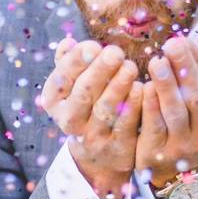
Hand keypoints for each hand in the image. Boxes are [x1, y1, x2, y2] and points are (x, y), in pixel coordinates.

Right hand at [39, 38, 142, 198]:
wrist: (98, 157)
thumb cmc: (86, 107)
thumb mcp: (71, 89)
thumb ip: (68, 64)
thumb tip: (68, 42)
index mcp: (54, 101)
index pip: (61, 78)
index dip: (76, 61)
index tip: (93, 46)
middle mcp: (69, 120)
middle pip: (84, 93)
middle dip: (100, 70)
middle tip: (116, 52)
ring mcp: (93, 137)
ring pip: (106, 108)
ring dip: (119, 85)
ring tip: (130, 67)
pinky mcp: (117, 147)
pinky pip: (127, 123)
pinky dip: (135, 104)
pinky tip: (143, 88)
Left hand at [136, 37, 197, 186]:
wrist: (180, 172)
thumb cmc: (195, 125)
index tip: (184, 39)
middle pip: (197, 96)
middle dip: (185, 69)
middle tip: (172, 44)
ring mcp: (185, 145)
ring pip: (176, 111)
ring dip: (166, 85)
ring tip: (156, 61)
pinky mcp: (159, 153)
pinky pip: (154, 126)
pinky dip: (149, 106)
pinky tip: (142, 87)